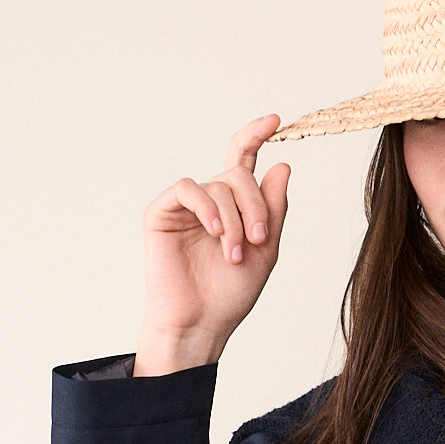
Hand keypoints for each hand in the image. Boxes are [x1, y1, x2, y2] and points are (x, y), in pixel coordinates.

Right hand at [134, 114, 292, 372]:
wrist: (202, 323)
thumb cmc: (230, 294)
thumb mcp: (266, 249)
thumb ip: (273, 208)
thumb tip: (282, 164)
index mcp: (233, 206)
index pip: (243, 160)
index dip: (256, 136)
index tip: (276, 120)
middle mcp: (209, 200)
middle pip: (238, 173)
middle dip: (255, 205)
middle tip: (259, 240)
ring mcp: (185, 205)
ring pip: (217, 184)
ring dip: (234, 218)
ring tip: (234, 252)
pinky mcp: (162, 213)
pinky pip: (188, 189)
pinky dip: (207, 208)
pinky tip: (215, 232)